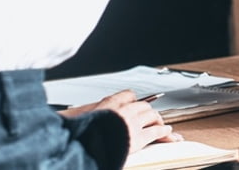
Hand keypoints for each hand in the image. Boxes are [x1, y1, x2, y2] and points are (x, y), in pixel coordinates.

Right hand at [57, 89, 179, 152]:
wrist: (88, 145)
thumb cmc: (83, 133)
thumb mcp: (80, 117)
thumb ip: (85, 113)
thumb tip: (70, 114)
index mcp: (110, 104)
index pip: (128, 95)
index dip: (134, 100)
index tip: (137, 103)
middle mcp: (124, 110)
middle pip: (144, 105)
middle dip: (148, 111)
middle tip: (152, 117)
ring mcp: (133, 123)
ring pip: (152, 116)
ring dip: (158, 120)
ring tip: (163, 125)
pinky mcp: (139, 137)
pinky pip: (156, 131)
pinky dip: (164, 132)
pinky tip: (168, 133)